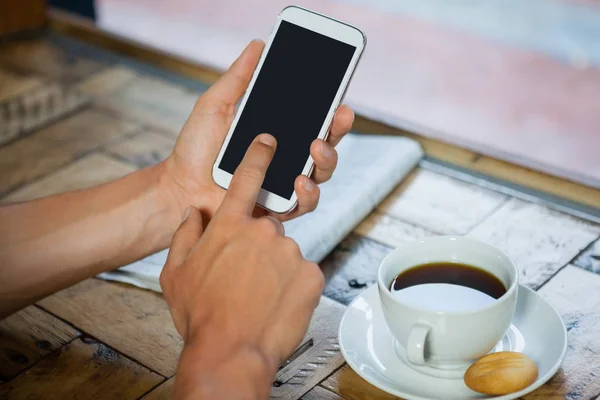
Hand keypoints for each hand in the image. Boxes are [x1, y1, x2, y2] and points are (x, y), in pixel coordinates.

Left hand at [160, 40, 353, 224]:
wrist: (180, 188)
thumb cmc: (194, 151)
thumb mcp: (215, 106)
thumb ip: (238, 78)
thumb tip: (258, 45)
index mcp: (276, 132)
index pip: (312, 117)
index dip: (329, 107)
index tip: (338, 95)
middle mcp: (286, 157)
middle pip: (325, 142)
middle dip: (338, 129)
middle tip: (339, 115)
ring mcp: (284, 182)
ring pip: (322, 172)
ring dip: (327, 159)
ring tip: (317, 147)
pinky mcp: (279, 207)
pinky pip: (304, 203)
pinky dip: (308, 193)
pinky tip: (301, 181)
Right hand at [160, 134, 324, 398]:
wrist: (231, 353)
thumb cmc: (201, 316)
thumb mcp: (175, 273)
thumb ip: (185, 235)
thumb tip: (193, 214)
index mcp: (229, 226)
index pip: (247, 178)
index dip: (259, 155)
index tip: (269, 140)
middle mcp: (262, 232)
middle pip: (268, 225)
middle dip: (259, 245)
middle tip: (246, 277)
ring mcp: (290, 252)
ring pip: (285, 253)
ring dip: (276, 268)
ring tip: (259, 296)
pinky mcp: (311, 274)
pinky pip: (303, 273)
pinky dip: (293, 286)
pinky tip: (276, 303)